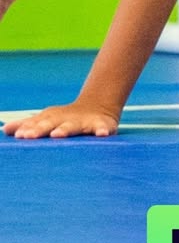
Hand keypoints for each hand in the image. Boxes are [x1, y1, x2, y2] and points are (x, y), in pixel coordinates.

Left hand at [4, 101, 119, 138]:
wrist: (99, 107)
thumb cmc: (65, 119)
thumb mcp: (47, 119)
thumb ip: (28, 124)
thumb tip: (5, 129)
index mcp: (52, 118)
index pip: (38, 122)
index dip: (29, 128)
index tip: (20, 135)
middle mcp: (67, 119)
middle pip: (52, 123)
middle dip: (41, 128)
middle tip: (29, 136)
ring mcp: (85, 122)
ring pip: (74, 126)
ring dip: (66, 129)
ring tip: (57, 134)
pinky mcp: (103, 126)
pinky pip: (104, 129)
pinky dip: (104, 131)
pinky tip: (102, 135)